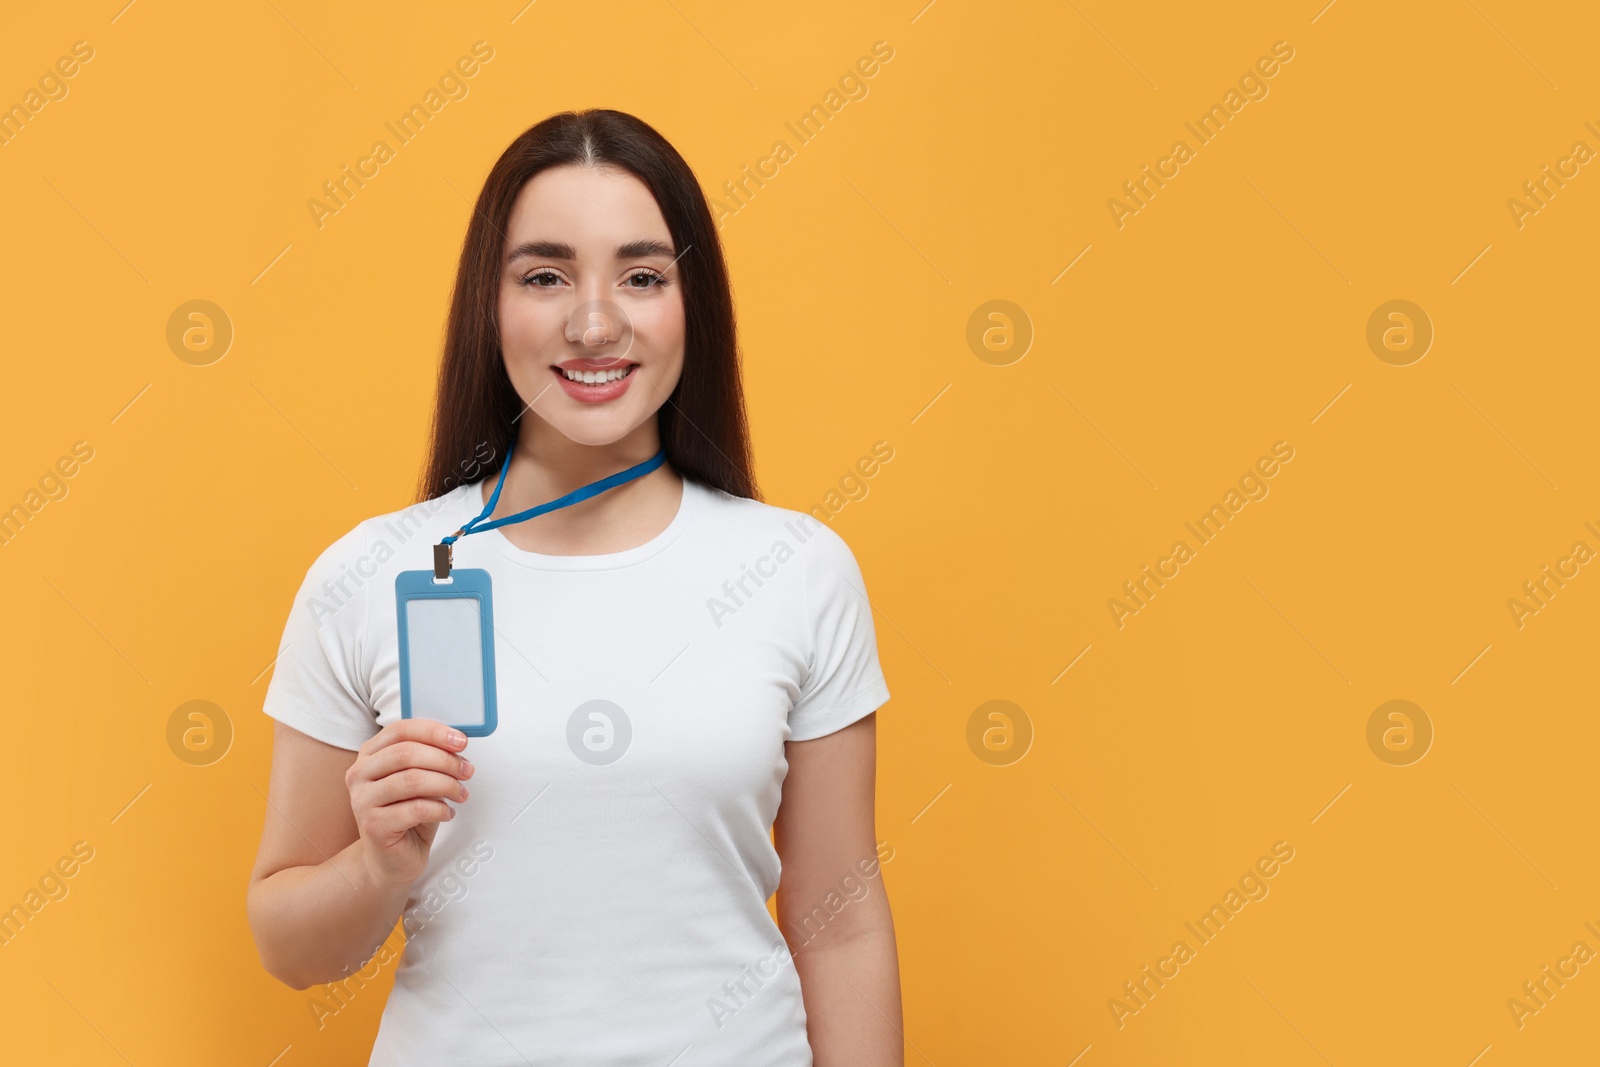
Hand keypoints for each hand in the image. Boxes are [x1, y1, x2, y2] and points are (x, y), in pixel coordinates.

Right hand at [345, 719, 473, 889]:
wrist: (391, 860)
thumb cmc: (408, 816)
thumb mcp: (420, 779)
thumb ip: (430, 758)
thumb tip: (457, 742)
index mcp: (370, 755)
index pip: (401, 730)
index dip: (434, 732)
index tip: (461, 741)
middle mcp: (360, 774)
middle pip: (407, 753)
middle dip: (445, 760)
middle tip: (467, 770)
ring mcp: (362, 800)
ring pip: (412, 779)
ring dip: (446, 784)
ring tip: (461, 793)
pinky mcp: (373, 826)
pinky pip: (416, 809)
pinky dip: (440, 809)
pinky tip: (447, 813)